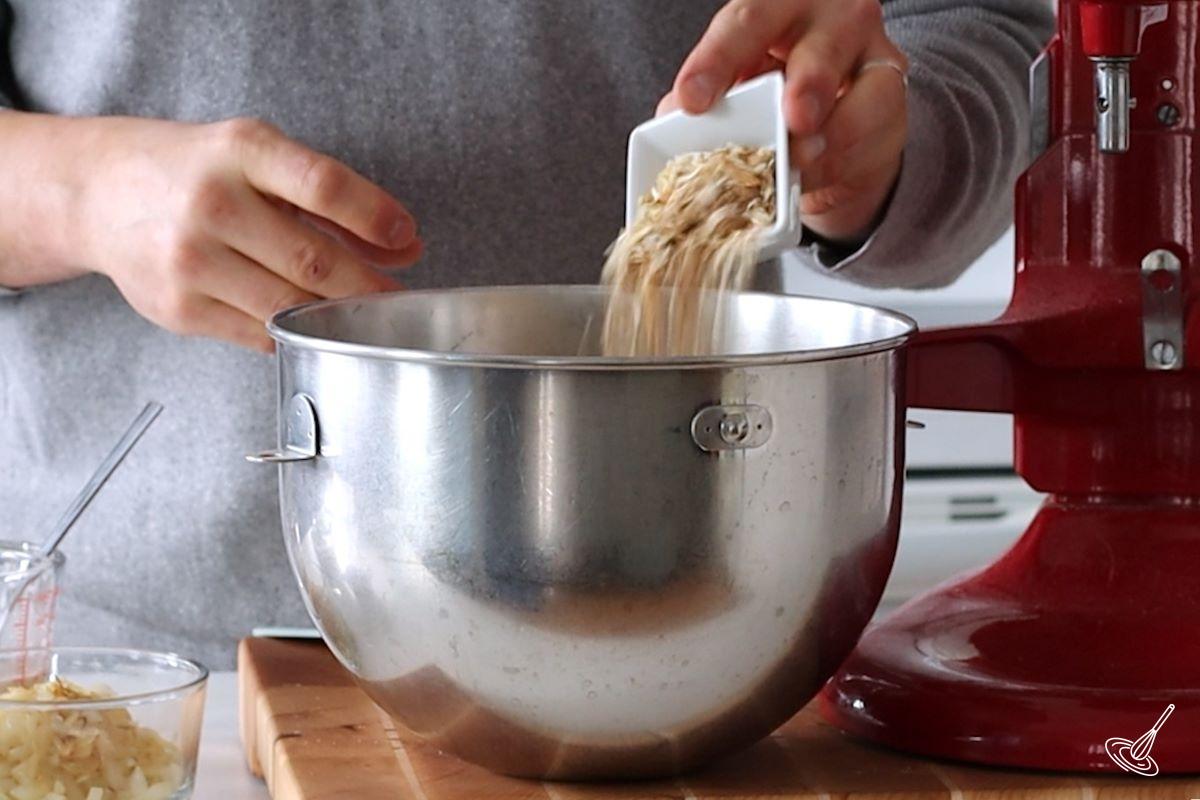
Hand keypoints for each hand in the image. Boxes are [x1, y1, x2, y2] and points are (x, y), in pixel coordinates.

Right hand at [71, 116, 420, 351]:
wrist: (98, 193)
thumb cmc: (196, 172)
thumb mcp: (259, 160)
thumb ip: (333, 201)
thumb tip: (406, 247)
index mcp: (240, 151)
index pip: (323, 185)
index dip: (375, 216)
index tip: (407, 238)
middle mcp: (211, 203)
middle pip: (314, 259)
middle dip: (369, 286)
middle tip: (396, 298)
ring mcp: (190, 260)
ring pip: (291, 305)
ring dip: (338, 318)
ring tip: (362, 315)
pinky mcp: (178, 309)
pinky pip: (260, 334)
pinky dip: (295, 334)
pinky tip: (309, 325)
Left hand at [660, 0, 907, 243]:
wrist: (826, 114)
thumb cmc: (773, 86)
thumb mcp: (735, 85)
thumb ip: (707, 98)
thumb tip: (670, 120)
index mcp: (776, 4)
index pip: (745, 21)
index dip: (716, 60)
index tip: (691, 101)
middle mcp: (829, 14)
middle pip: (822, 43)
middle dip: (808, 83)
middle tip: (792, 120)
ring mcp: (868, 50)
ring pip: (867, 86)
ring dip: (835, 132)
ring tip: (805, 160)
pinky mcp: (891, 91)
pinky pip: (880, 125)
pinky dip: (846, 155)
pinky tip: (820, 172)